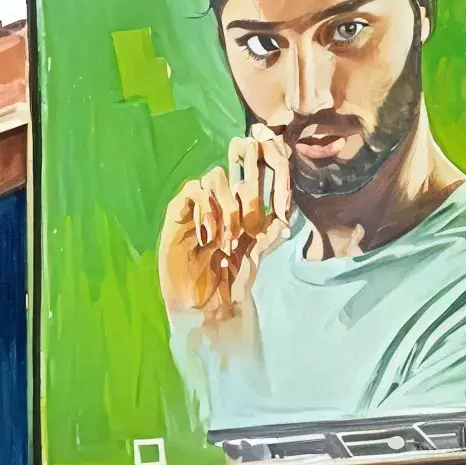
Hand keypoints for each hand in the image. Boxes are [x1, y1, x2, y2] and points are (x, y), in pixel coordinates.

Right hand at [158, 135, 281, 342]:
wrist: (201, 302)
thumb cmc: (228, 280)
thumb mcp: (256, 256)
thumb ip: (268, 237)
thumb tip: (285, 219)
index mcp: (245, 206)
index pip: (257, 173)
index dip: (270, 163)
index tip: (280, 166)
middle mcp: (224, 198)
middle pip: (236, 162)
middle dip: (251, 168)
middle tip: (255, 194)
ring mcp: (201, 202)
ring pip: (217, 176)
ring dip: (227, 207)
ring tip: (227, 239)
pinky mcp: (180, 210)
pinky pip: (195, 190)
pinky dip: (206, 211)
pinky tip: (208, 236)